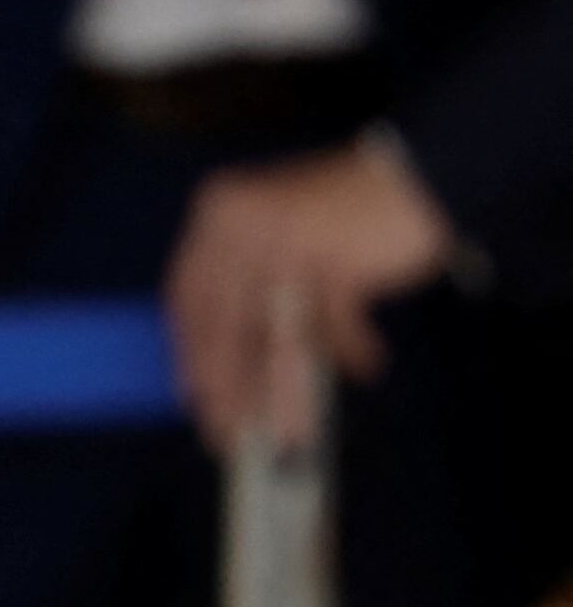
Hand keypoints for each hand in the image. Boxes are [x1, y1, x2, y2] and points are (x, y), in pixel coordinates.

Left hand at [164, 132, 455, 453]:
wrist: (419, 173)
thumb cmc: (344, 213)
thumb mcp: (274, 236)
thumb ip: (246, 286)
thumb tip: (225, 369)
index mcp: (218, 217)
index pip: (187, 297)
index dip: (189, 351)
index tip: (192, 396)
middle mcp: (243, 225)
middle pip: (225, 324)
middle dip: (229, 388)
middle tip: (232, 433)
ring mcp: (288, 239)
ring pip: (276, 335)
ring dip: (285, 390)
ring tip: (292, 431)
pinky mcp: (336, 256)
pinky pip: (334, 323)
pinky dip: (349, 350)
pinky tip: (365, 367)